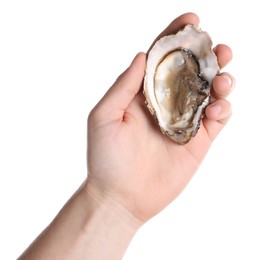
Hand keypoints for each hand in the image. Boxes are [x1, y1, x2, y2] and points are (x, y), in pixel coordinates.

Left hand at [86, 12, 234, 223]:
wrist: (120, 196)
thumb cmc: (105, 158)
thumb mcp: (103, 117)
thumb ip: (123, 86)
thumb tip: (142, 55)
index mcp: (142, 94)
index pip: (161, 58)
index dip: (176, 37)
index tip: (192, 20)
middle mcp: (164, 104)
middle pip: (191, 72)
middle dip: (207, 56)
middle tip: (217, 49)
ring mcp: (182, 123)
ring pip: (210, 93)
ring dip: (222, 80)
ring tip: (223, 78)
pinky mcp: (196, 142)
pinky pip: (217, 120)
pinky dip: (223, 109)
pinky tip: (219, 107)